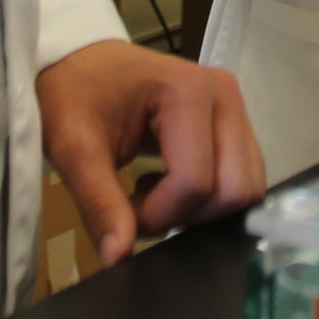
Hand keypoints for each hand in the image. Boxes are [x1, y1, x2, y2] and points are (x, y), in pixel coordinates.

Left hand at [37, 38, 265, 268]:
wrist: (79, 60)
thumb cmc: (73, 94)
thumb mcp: (74, 148)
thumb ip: (99, 203)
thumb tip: (118, 258)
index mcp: (189, 92)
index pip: (195, 183)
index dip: (158, 214)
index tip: (121, 207)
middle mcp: (225, 96)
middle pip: (233, 190)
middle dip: (187, 215)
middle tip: (142, 203)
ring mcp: (236, 108)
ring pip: (245, 189)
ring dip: (201, 209)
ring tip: (157, 191)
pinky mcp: (237, 122)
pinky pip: (242, 178)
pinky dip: (211, 196)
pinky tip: (172, 182)